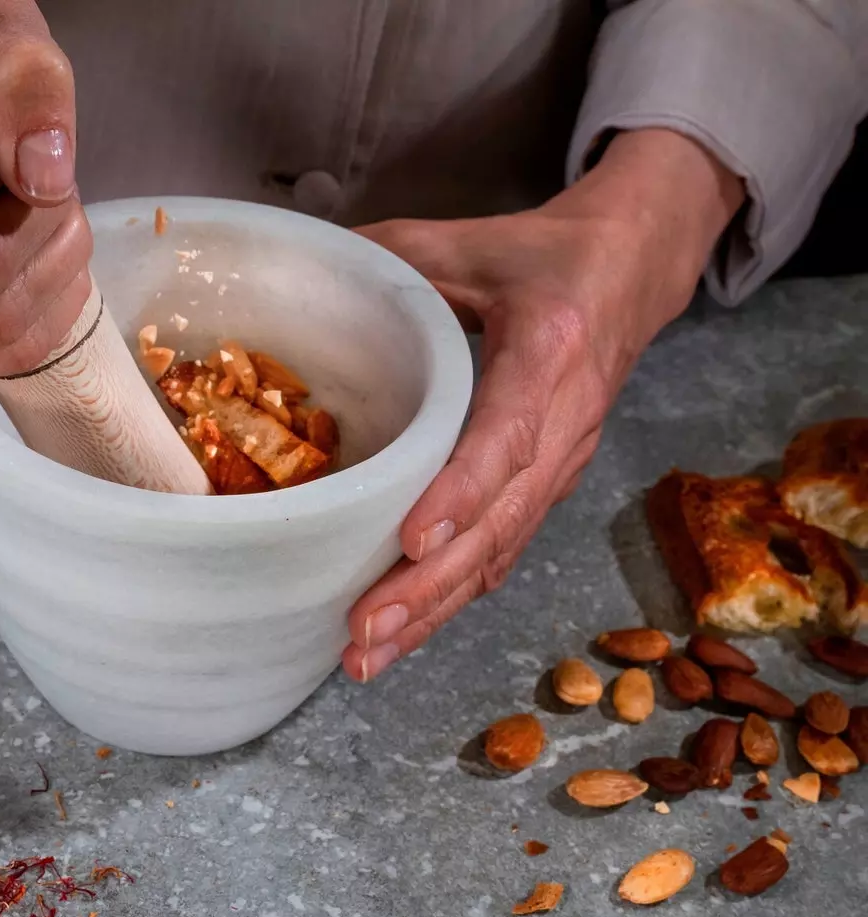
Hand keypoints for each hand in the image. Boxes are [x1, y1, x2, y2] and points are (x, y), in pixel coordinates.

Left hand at [342, 128, 744, 680]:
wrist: (634, 270)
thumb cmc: (543, 255)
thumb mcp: (470, 241)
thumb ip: (390, 256)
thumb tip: (302, 272)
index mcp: (550, 349)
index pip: (507, 435)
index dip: (460, 494)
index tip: (412, 542)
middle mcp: (567, 419)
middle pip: (501, 521)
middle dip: (429, 588)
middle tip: (363, 631)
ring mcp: (565, 462)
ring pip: (502, 552)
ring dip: (435, 611)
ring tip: (368, 655)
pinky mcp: (551, 486)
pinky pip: (503, 552)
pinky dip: (454, 599)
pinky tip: (404, 634)